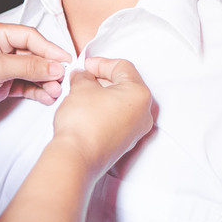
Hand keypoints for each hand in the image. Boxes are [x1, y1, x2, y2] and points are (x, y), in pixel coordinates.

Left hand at [0, 20, 69, 126]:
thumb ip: (28, 66)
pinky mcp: (0, 85)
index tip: (65, 60)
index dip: (49, 48)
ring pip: (30, 72)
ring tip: (56, 91)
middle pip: (32, 54)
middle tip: (63, 78)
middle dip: (48, 67)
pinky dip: (36, 91)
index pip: (29, 36)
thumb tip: (55, 67)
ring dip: (44, 81)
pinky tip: (46, 96)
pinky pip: (24, 85)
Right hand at [51, 57, 153, 177]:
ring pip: (121, 103)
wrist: (77, 157)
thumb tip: (83, 77)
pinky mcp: (124, 143)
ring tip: (81, 95)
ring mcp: (135, 131)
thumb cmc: (84, 124)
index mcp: (140, 94)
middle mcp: (143, 113)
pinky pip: (117, 119)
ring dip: (102, 96)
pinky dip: (104, 111)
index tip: (86, 66)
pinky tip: (86, 112)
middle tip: (83, 79)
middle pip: (124, 85)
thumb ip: (83, 77)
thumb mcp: (81, 88)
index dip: (100, 63)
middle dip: (102, 79)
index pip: (122, 67)